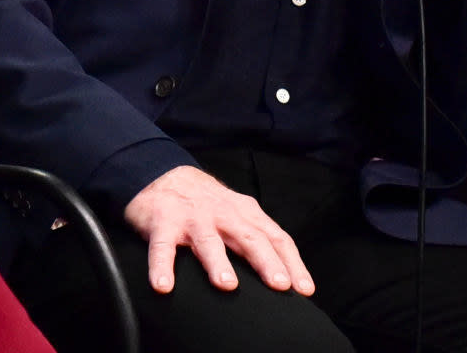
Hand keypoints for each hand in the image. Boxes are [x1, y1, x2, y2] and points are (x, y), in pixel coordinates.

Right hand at [123, 165, 314, 295]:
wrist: (165, 177)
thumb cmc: (209, 206)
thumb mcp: (238, 216)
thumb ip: (258, 240)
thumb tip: (286, 279)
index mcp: (246, 214)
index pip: (276, 238)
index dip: (292, 263)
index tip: (304, 289)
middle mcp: (224, 214)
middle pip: (249, 238)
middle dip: (266, 261)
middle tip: (279, 285)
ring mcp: (194, 218)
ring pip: (208, 241)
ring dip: (218, 262)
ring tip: (228, 285)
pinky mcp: (164, 222)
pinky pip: (162, 247)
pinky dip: (162, 265)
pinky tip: (163, 286)